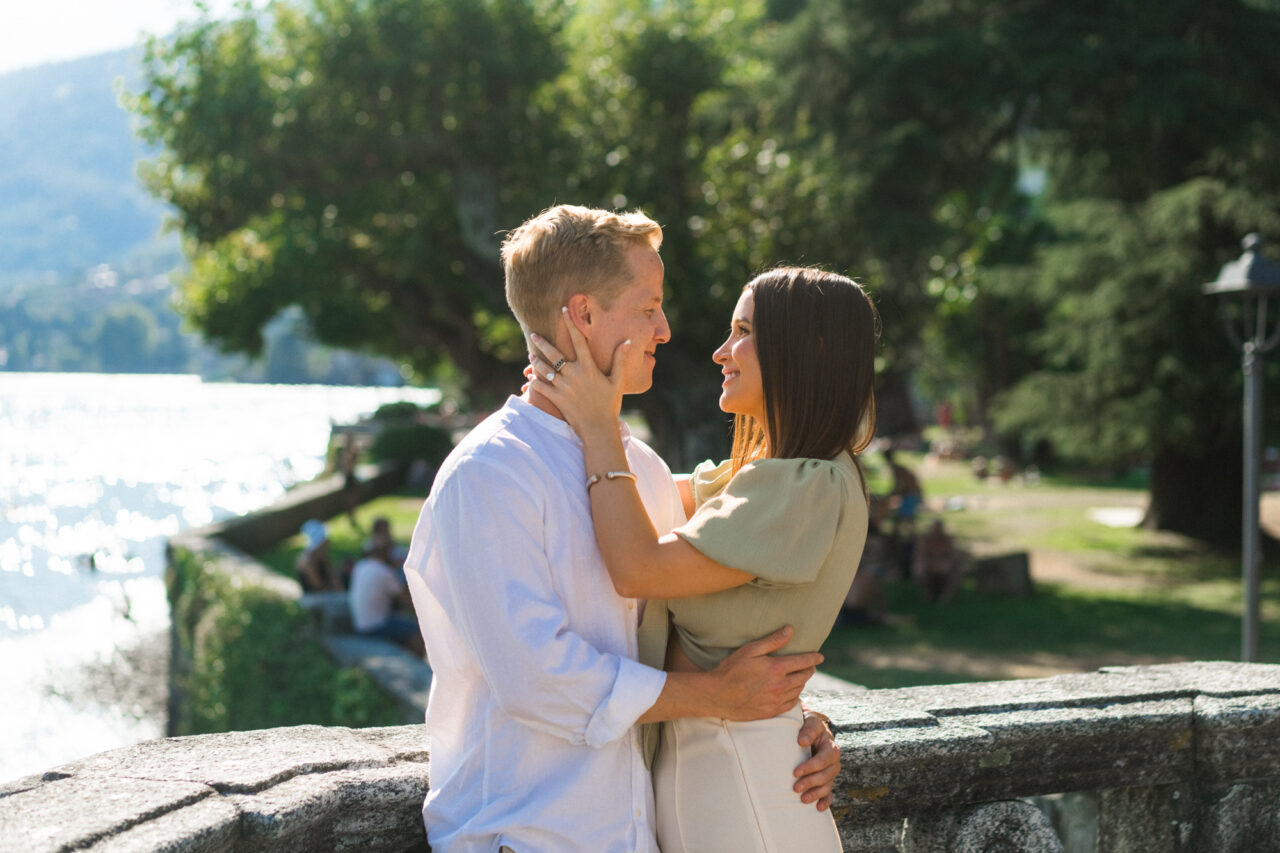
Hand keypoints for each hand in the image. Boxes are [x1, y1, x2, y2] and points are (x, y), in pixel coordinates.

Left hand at [528, 309, 628, 437]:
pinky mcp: (557, 399)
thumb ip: (620, 361)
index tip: (563, 310)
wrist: (598, 428)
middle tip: (534, 334)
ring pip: (545, 370)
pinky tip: (530, 377)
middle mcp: (574, 375)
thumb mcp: (617, 381)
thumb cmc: (609, 404)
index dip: (570, 324)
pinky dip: (534, 382)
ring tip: (531, 356)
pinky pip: (541, 388)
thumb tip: (626, 342)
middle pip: (555, 354)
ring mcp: (564, 387)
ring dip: (536, 362)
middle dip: (543, 343)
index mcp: (589, 368)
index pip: (578, 340)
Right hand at [708, 626, 821, 720]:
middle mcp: (780, 686)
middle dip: (809, 669)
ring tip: (800, 676)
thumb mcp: (750, 650)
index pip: (803, 661)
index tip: (820, 656)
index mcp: (776, 668)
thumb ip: (772, 640)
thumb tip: (790, 630)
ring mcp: (776, 701)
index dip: (814, 658)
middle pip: (804, 676)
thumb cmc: (731, 669)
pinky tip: (791, 692)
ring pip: (798, 690)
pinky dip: (794, 696)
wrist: (717, 695)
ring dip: (802, 682)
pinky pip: (791, 704)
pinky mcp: (771, 712)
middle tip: (810, 665)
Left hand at [794, 709, 839, 810]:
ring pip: (828, 786)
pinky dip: (826, 801)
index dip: (811, 767)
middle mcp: (833, 762)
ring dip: (816, 794)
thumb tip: (802, 741)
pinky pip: (830, 793)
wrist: (809, 730)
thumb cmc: (808, 725)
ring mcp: (830, 772)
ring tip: (803, 799)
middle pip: (826, 775)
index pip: (824, 759)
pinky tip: (819, 808)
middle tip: (795, 788)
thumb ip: (808, 729)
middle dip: (811, 782)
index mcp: (831, 747)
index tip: (795, 772)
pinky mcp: (826, 780)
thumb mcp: (810, 721)